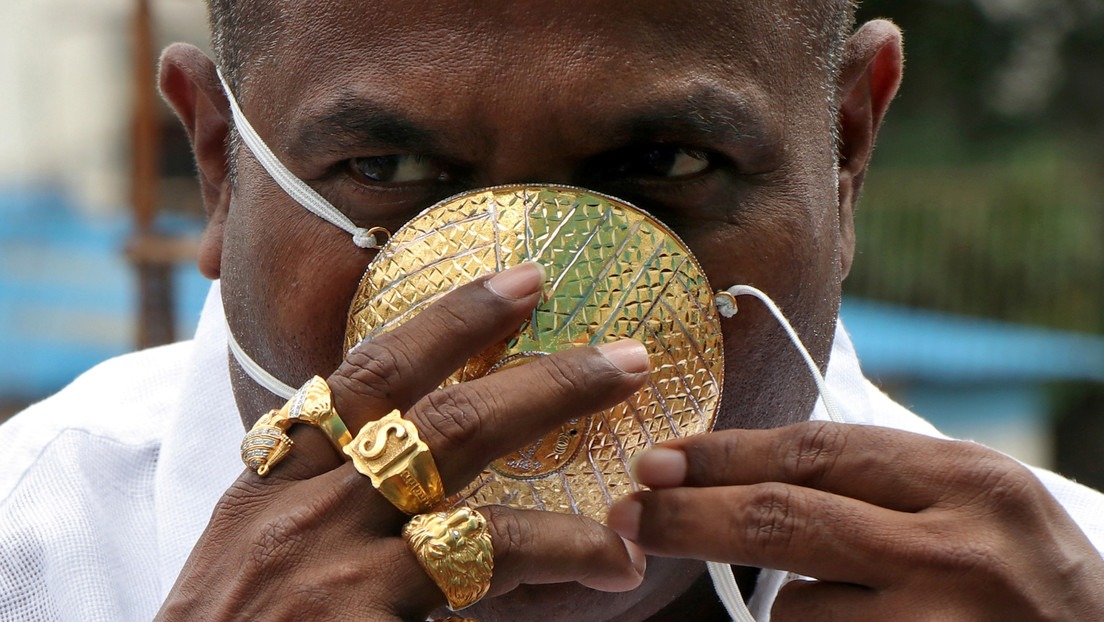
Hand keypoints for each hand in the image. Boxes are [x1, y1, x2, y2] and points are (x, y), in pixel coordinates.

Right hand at [157, 263, 647, 620]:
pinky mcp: (363, 620)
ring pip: (473, 483)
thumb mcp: (249, 544)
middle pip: (443, 414)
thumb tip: (399, 447)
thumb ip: (315, 488)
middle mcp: (306, 505)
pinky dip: (558, 557)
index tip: (520, 283)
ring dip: (566, 476)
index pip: (369, 373)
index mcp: (274, 476)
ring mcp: (336, 563)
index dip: (452, 319)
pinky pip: (486, 570)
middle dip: (543, 377)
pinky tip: (614, 565)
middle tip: (625, 356)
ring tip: (641, 476)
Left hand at [608, 421, 1103, 619]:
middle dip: (689, 516)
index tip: (660, 459)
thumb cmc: (1027, 582)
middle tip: (631, 515)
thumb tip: (741, 470)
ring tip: (837, 607)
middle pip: (783, 520)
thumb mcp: (977, 505)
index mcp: (968, 481)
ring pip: (794, 610)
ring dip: (782, 607)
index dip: (724, 455)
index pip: (815, 452)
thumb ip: (882, 482)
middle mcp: (958, 551)